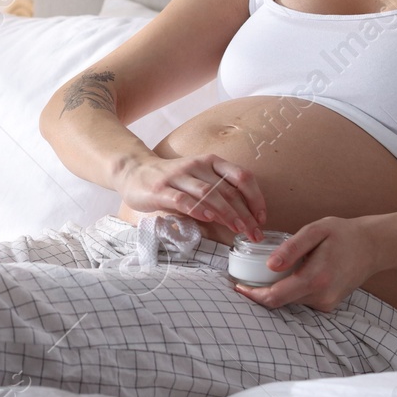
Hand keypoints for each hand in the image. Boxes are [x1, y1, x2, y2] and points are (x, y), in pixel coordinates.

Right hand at [117, 153, 267, 240]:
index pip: (242, 177)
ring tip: (238, 229)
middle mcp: (197, 166)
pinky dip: (196, 208)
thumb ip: (220, 192)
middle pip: (228, 190)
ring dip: (226, 212)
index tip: (262, 219)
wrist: (134, 171)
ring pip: (208, 193)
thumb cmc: (174, 180)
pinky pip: (182, 198)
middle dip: (245, 214)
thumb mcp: (200, 179)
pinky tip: (207, 218)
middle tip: (255, 234)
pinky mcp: (160, 189)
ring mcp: (178, 176)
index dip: (256, 198)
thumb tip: (247, 217)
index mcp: (211, 162)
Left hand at [233, 215, 379, 311]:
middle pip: (279, 302)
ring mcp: (326, 304)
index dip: (252, 295)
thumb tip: (269, 265)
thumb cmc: (344, 234)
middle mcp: (321, 297)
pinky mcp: (328, 304)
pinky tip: (288, 275)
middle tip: (245, 278)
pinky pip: (301, 300)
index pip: (275, 297)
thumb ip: (291, 248)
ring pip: (289, 302)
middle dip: (260, 293)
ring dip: (275, 291)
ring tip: (266, 273)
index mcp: (315, 279)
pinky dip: (290, 290)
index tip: (237, 286)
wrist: (373, 246)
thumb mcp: (316, 231)